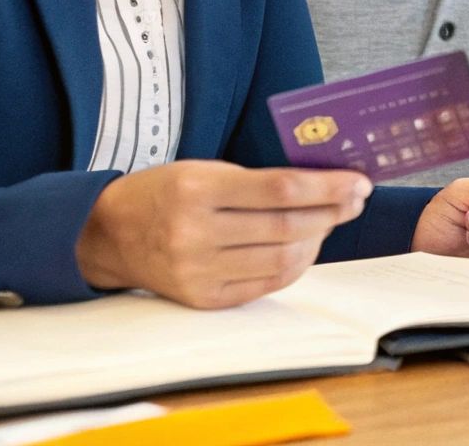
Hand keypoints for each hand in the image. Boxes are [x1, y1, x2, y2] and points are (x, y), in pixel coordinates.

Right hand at [74, 160, 369, 309]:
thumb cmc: (164, 193)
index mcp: (196, 188)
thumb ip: (259, 179)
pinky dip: (294, 265)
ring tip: (330, 222)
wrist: (108, 235)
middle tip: (355, 201)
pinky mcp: (203, 299)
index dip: (328, 187)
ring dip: (317, 240)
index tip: (359, 183)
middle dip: (333, 212)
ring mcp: (197, 271)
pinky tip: (304, 247)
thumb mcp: (203, 170)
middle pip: (287, 226)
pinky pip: (266, 284)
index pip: (281, 189)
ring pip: (282, 259)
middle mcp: (194, 233)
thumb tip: (326, 185)